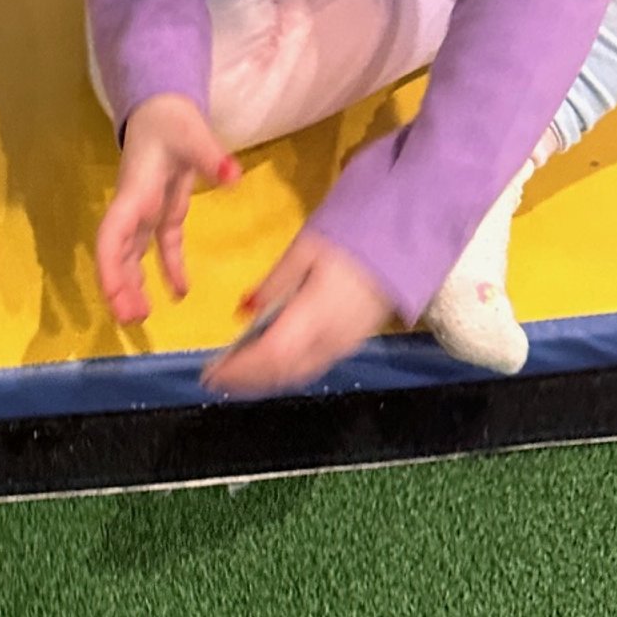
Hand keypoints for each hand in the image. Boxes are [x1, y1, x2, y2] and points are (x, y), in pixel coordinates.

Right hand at [96, 94, 240, 324]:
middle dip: (119, 287)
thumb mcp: (191, 134)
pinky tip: (180, 294)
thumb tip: (232, 175)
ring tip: (142, 318)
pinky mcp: (162, 215)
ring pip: (132, 257)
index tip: (116, 296)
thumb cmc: (169, 121)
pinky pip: (162, 249)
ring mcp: (145, 215)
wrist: (163, 109)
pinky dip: (170, 271)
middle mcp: (133, 209)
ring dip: (134, 286)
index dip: (110, 268)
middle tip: (131, 319)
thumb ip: (211, 156)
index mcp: (133, 194)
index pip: (111, 236)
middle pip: (117, 254)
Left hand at [204, 232, 392, 397]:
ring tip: (236, 374)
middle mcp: (330, 339)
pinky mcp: (353, 342)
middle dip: (246, 381)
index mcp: (315, 314)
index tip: (209, 375)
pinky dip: (285, 371)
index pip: (270, 357)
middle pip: (282, 373)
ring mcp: (345, 344)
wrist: (407, 239)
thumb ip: (274, 284)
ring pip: (298, 374)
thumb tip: (244, 310)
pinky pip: (313, 366)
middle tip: (216, 377)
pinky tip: (269, 362)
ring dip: (264, 379)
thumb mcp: (305, 250)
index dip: (238, 371)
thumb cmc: (352, 236)